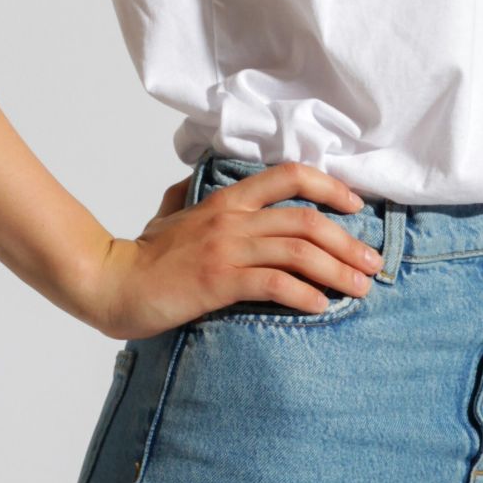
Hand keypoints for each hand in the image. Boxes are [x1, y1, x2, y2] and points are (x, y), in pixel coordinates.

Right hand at [75, 161, 389, 339]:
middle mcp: (232, 219)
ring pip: (298, 251)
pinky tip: (322, 306)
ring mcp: (226, 249)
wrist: (110, 282)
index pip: (289, 176)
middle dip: (348, 242)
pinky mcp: (218, 281)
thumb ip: (187, 200)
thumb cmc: (143, 256)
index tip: (356, 206)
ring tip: (360, 289)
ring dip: (337, 270)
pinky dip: (305, 295)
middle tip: (372, 264)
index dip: (330, 186)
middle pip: (307, 220)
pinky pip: (275, 283)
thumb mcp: (168, 216)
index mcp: (227, 201)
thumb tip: (190, 190)